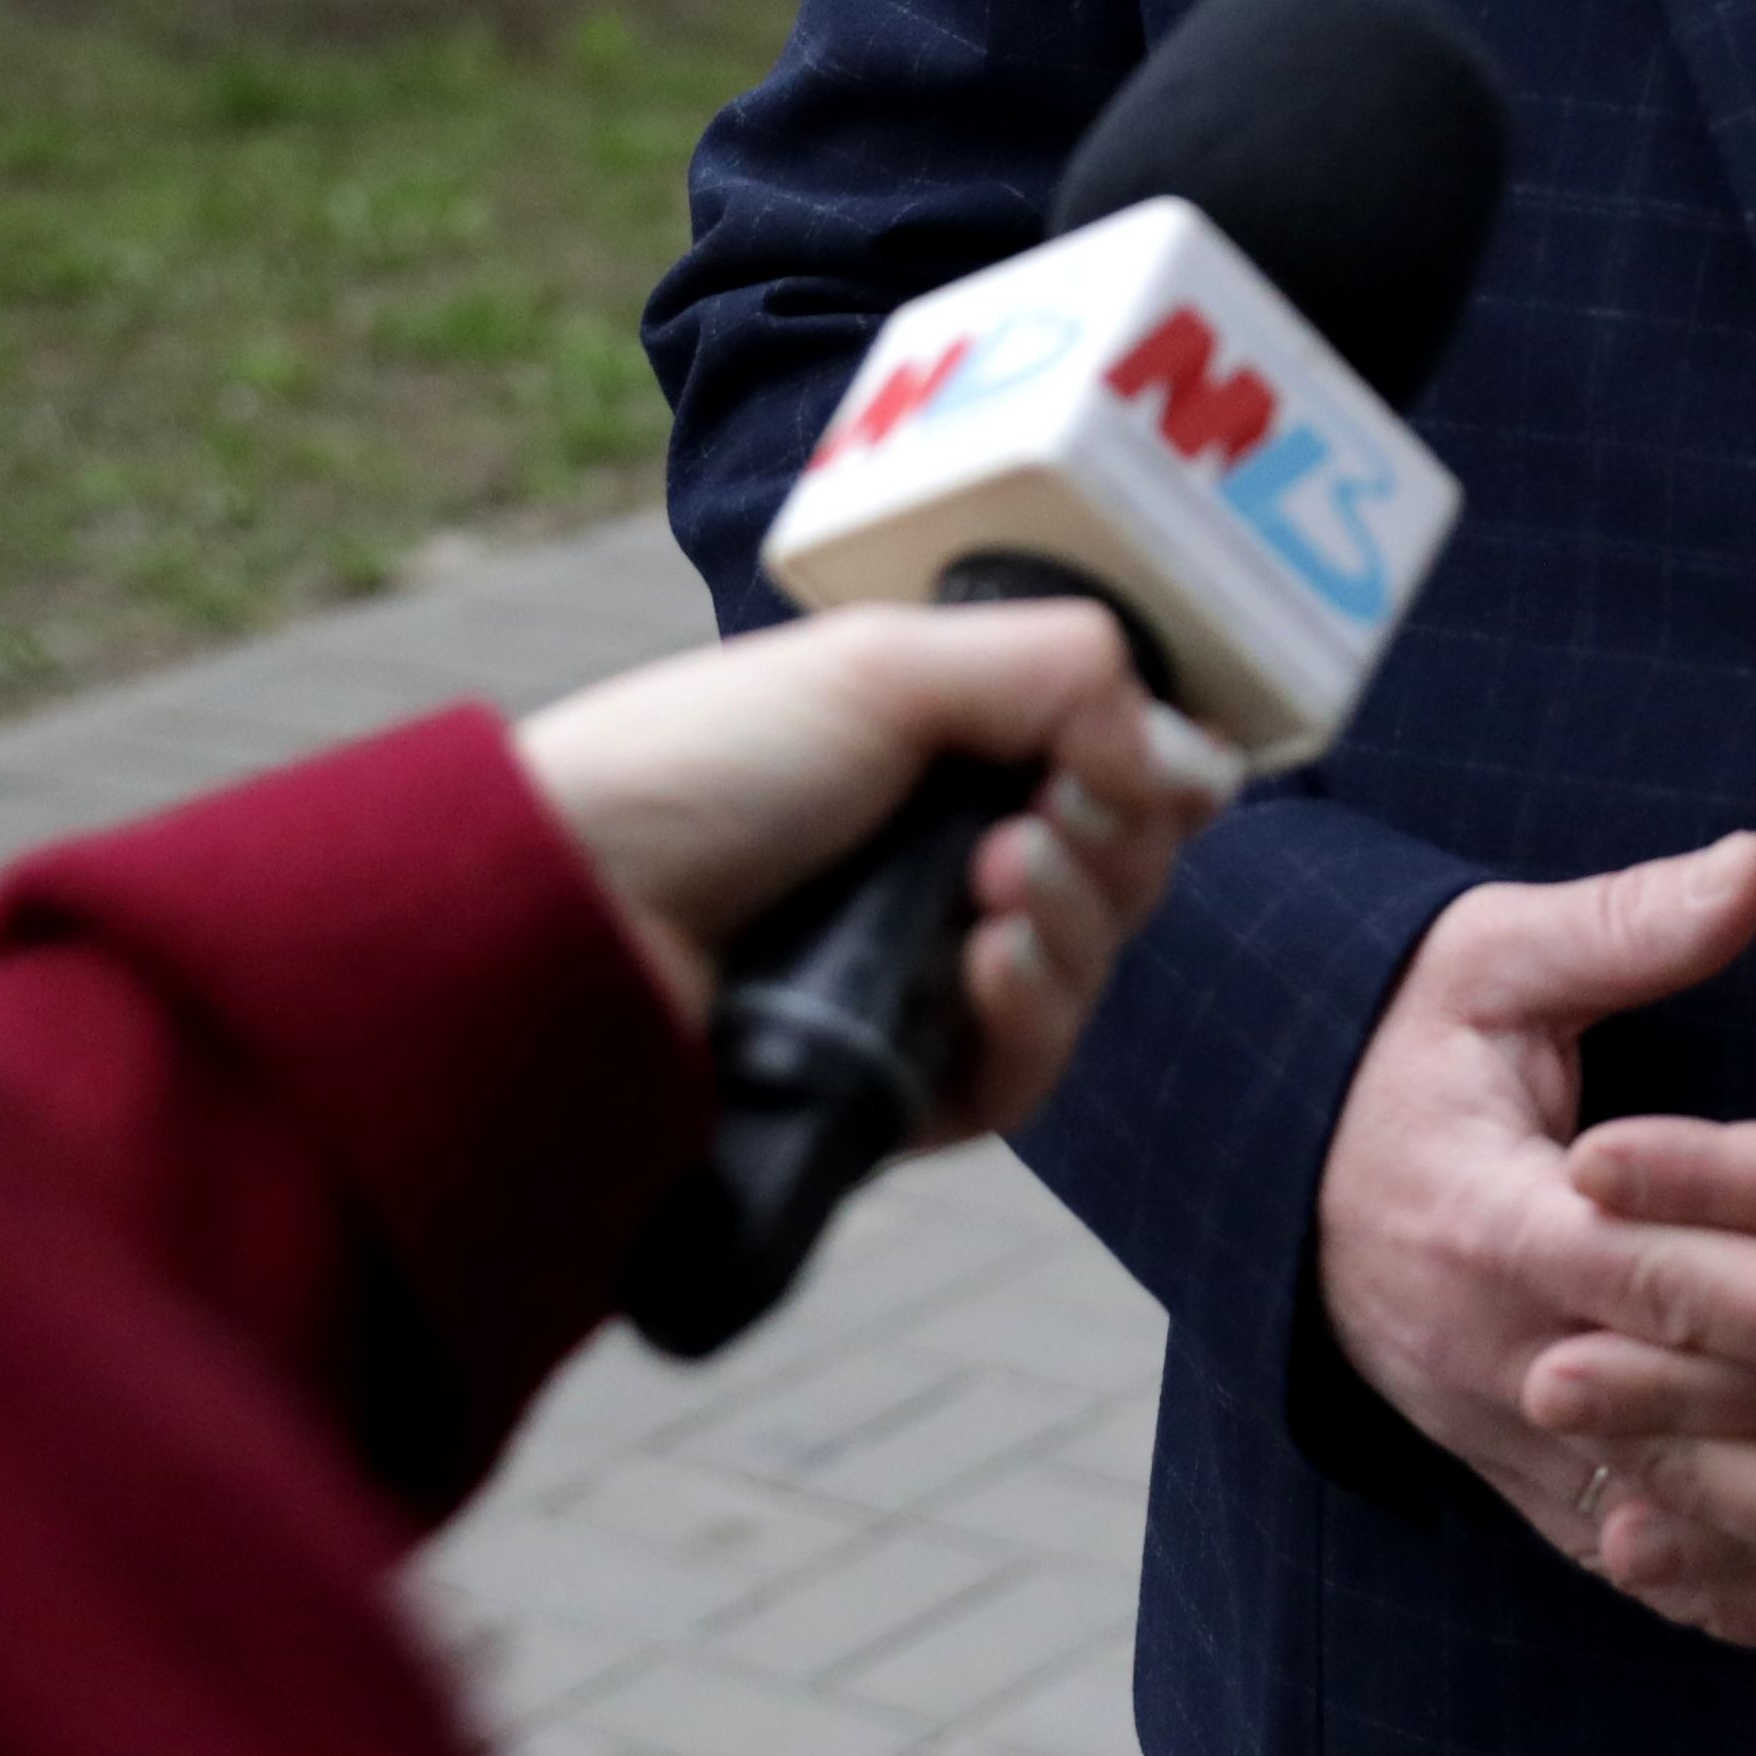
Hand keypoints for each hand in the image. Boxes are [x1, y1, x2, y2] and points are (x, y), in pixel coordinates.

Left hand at [515, 601, 1242, 1146]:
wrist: (572, 920)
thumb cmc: (700, 765)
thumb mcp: (885, 665)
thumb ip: (1061, 674)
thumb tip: (1184, 757)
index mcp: (933, 752)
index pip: (1105, 770)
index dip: (1145, 769)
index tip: (1129, 758)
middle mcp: (935, 862)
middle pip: (1116, 870)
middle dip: (1109, 842)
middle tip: (1035, 821)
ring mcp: (917, 982)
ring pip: (1083, 972)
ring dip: (1075, 922)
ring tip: (999, 890)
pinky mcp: (896, 1090)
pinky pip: (1024, 1077)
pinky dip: (1031, 1018)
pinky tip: (987, 972)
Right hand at [1312, 836, 1755, 1671]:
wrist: (1278, 1156)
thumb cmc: (1404, 1037)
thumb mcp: (1487, 955)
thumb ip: (1623, 922)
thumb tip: (1755, 867)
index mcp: (1496, 1213)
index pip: (1657, 1271)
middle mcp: (1499, 1346)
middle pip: (1678, 1431)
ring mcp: (1503, 1425)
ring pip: (1664, 1518)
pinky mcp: (1517, 1471)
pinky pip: (1630, 1552)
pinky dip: (1730, 1604)